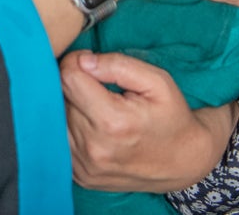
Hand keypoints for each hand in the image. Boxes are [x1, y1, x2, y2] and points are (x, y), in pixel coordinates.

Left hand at [60, 50, 232, 191]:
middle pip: (60, 98)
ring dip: (71, 108)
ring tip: (97, 107)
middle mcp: (94, 148)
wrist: (182, 161)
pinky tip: (92, 126)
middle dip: (75, 86)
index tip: (91, 64)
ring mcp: (85, 166)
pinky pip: (60, 141)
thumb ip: (117, 65)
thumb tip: (82, 61)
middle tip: (99, 87)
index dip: (76, 63)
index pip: (68, 79)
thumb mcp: (157, 81)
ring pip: (56, 119)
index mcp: (112, 122)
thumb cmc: (170, 115)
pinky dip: (71, 128)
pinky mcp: (80, 176)